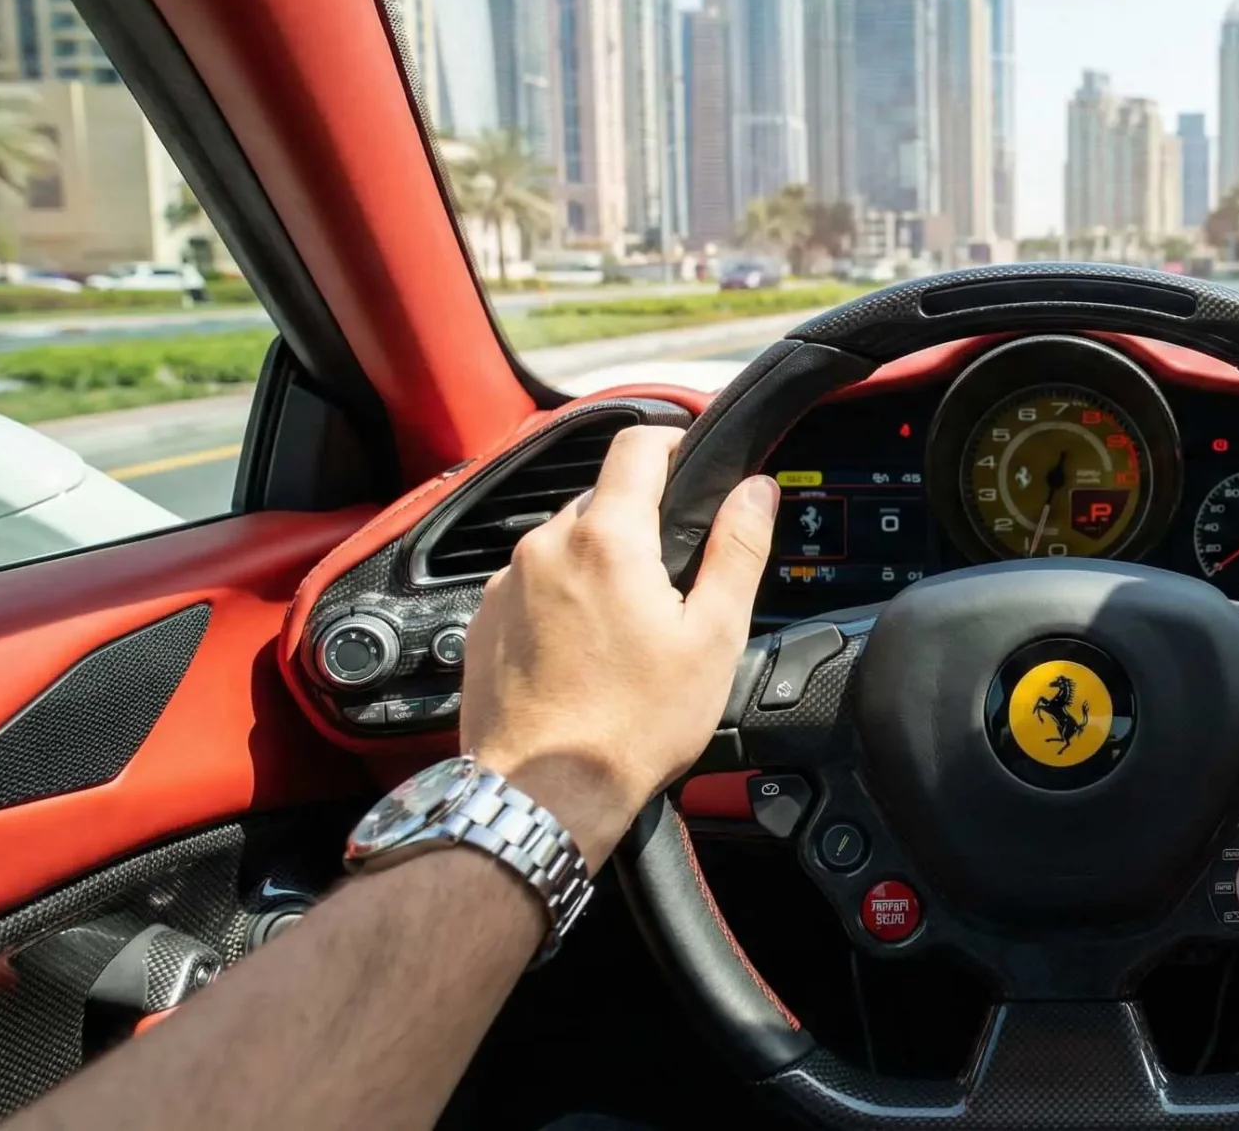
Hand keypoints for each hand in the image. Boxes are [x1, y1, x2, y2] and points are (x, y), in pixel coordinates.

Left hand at [458, 426, 778, 868]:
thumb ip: (738, 549)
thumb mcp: (713, 637)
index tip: (695, 467)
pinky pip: (531, 586)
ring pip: (565, 545)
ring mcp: (505, 584)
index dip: (675, 444)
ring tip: (627, 632)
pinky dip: (561, 602)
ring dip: (598, 566)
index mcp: (607, 538)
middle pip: (602, 500)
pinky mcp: (482, 621)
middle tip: (673, 584)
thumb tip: (756, 489)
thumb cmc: (633, 726)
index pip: (638, 444)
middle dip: (639, 525)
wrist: (543, 793)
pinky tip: (585, 655)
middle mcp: (545, 546)